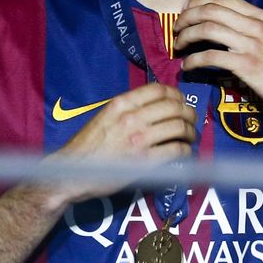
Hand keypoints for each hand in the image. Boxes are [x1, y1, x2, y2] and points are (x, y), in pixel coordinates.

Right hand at [44, 83, 196, 204]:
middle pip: (174, 107)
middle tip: (191, 120)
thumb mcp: (104, 116)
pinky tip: (183, 152)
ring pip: (179, 127)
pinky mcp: (144, 161)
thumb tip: (154, 106)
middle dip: (188, 113)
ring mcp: (139, 139)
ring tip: (189, 137)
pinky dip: (185, 150)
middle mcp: (132, 117)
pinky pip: (175, 150)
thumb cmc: (87, 145)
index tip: (181, 102)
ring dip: (190, 132)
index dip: (177, 94)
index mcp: (122, 103)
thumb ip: (127, 109)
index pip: (160, 90)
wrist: (71, 173)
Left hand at [174, 0, 262, 125]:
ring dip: (187, 36)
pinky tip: (188, 66)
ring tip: (178, 45)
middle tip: (176, 28)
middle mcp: (255, 26)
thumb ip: (254, 28)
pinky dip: (194, 60)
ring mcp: (250, 45)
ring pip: (207, 30)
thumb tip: (230, 25)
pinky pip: (210, 57)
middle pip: (211, 11)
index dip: (200, 1)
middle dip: (187, 17)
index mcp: (261, 17)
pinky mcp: (246, 65)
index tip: (187, 10)